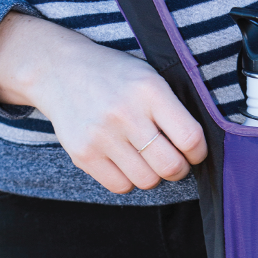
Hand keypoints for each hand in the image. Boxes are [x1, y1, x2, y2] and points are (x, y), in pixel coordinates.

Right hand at [0, 12, 206, 192]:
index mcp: (149, 90)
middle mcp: (125, 114)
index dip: (198, 153)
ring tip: (146, 159)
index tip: (193, 152)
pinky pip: (120, 186)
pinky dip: (128, 180)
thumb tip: (197, 149)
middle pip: (171, 166)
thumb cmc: (114, 76)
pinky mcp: (83, 154)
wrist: (59, 71)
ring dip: (153, 176)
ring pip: (147, 181)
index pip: (190, 138)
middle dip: (178, 169)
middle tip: (172, 160)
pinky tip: (125, 162)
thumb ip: (173, 109)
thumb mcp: (149, 76)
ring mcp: (102, 136)